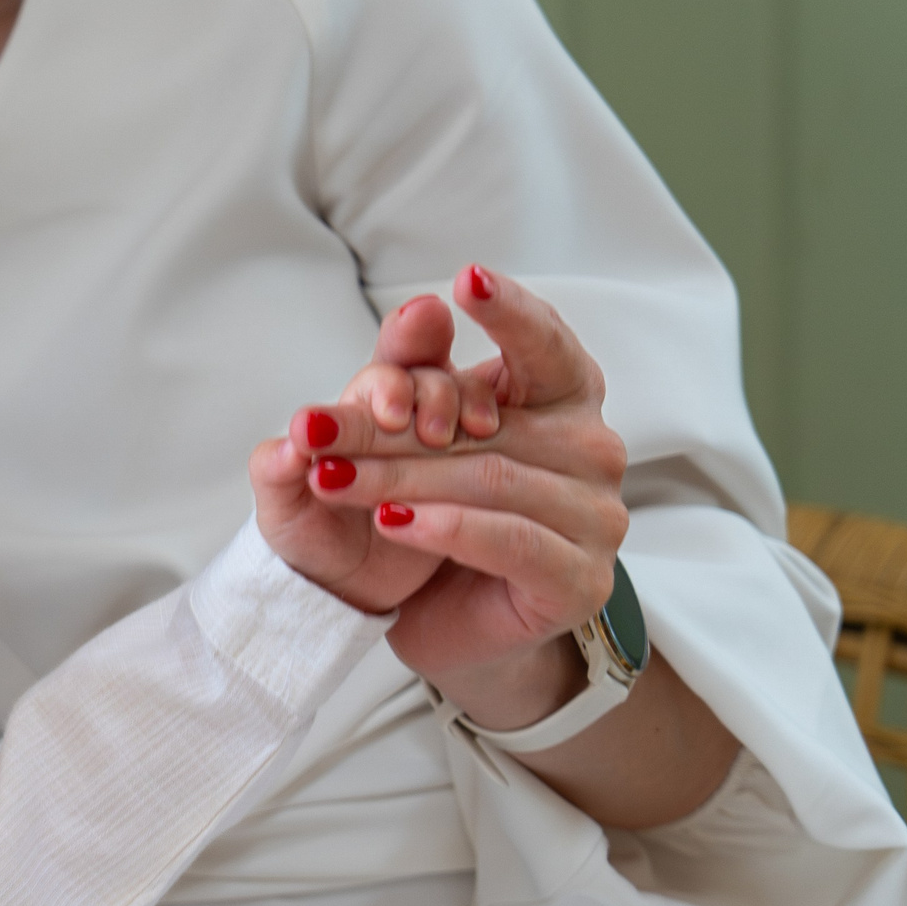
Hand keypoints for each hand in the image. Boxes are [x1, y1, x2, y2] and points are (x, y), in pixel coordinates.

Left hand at [255, 266, 737, 828]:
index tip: (464, 281)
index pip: (546, 345)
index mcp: (560, 402)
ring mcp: (594, 517)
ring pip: (492, 478)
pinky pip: (510, 540)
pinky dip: (448, 526)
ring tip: (330, 481)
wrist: (431, 623)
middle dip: (392, 426)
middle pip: (487, 422)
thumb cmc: (414, 521)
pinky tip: (394, 519)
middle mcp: (590, 450)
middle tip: (312, 430)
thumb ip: (396, 380)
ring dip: (401, 478)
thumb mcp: (385, 447)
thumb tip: (413, 317)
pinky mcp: (575, 579)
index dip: (510, 312)